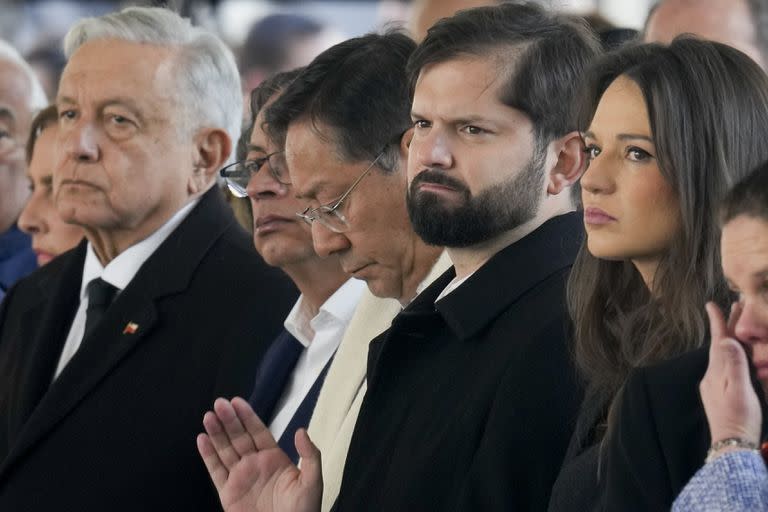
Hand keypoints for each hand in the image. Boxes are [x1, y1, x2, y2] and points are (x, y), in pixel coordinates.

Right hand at [196, 397, 322, 511]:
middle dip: (230, 420)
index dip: (248, 416)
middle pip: (239, 437)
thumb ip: (310, 455)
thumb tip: (301, 431)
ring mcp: (240, 477)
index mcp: (275, 459)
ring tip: (208, 416)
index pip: (259, 432)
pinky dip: (208, 456)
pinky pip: (216, 471)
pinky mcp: (228, 493)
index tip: (237, 402)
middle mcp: (255, 465)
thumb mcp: (313, 482)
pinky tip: (202, 439)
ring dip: (217, 433)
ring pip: (225, 450)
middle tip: (220, 403)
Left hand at [700, 302, 761, 445]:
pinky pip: (724, 367)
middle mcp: (712, 375)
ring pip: (722, 355)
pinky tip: (733, 357)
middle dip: (727, 326)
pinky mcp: (719, 394)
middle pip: (720, 345)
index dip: (718, 322)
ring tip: (735, 328)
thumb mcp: (740, 390)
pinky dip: (730, 355)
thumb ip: (735, 365)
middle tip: (734, 307)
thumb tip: (728, 340)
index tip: (712, 304)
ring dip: (729, 339)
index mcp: (718, 371)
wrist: (731, 445)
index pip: (719, 340)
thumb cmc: (739, 418)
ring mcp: (714, 385)